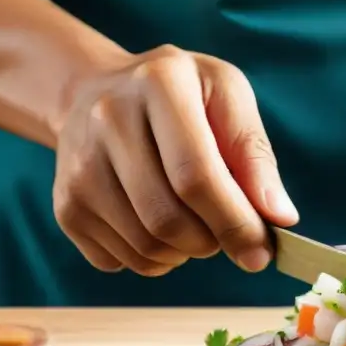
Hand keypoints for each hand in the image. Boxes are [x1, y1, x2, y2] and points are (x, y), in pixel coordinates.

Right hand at [53, 45, 296, 275]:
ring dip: (185, 253)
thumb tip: (279, 217)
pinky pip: (121, 262)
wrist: (96, 94)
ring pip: (146, 248)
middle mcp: (107, 120)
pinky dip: (155, 260)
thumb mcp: (227, 98)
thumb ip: (256, 156)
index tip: (261, 252)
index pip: (195, 175)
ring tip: (195, 223)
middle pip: (167, 220)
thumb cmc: (182, 99)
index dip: (234, 223)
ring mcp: (77, 166)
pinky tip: (159, 226)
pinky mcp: (66, 206)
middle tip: (226, 231)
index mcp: (158, 83)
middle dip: (211, 242)